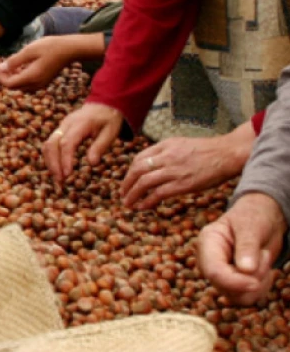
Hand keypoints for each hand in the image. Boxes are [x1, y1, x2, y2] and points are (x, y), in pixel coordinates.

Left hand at [0, 36, 76, 90]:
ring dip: (12, 77)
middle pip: (14, 86)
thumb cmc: (51, 47)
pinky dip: (20, 77)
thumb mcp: (29, 50)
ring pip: (20, 86)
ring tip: (7, 65)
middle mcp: (36, 84)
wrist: (71, 49)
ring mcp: (41, 83)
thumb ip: (15, 61)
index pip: (9, 84)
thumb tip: (2, 68)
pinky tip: (19, 66)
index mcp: (31, 77)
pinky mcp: (44, 80)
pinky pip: (28, 83)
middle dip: (4, 77)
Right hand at [42, 102, 123, 183]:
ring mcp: (61, 126)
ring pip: (48, 144)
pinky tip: (57, 169)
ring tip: (57, 178)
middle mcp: (66, 124)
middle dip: (53, 163)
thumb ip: (100, 146)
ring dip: (50, 162)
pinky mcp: (60, 131)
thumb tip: (92, 163)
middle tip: (60, 180)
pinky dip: (51, 158)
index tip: (67, 174)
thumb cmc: (109, 119)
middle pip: (52, 143)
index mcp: (80, 123)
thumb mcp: (110, 132)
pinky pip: (50, 144)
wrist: (103, 104)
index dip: (65, 159)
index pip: (67, 142)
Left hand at [121, 126, 253, 209]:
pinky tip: (142, 207)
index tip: (128, 181)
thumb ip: (166, 152)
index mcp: (165, 145)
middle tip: (122, 194)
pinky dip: (147, 201)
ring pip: (144, 182)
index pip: (139, 158)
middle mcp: (167, 157)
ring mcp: (174, 170)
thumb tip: (152, 164)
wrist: (228, 153)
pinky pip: (159, 194)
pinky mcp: (183, 184)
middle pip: (137, 170)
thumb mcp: (182, 144)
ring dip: (132, 194)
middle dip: (126, 183)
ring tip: (128, 203)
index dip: (129, 171)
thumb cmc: (208, 151)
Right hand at [197, 193, 286, 305]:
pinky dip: (260, 288)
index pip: (213, 271)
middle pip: (224, 287)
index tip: (256, 283)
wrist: (262, 220)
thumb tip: (246, 270)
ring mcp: (220, 274)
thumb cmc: (253, 216)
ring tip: (263, 260)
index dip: (234, 281)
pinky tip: (264, 271)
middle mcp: (209, 261)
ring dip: (258, 283)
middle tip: (264, 255)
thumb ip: (247, 246)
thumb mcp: (251, 226)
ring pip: (236, 296)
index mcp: (207, 243)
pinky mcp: (232, 283)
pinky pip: (245, 298)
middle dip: (251, 278)